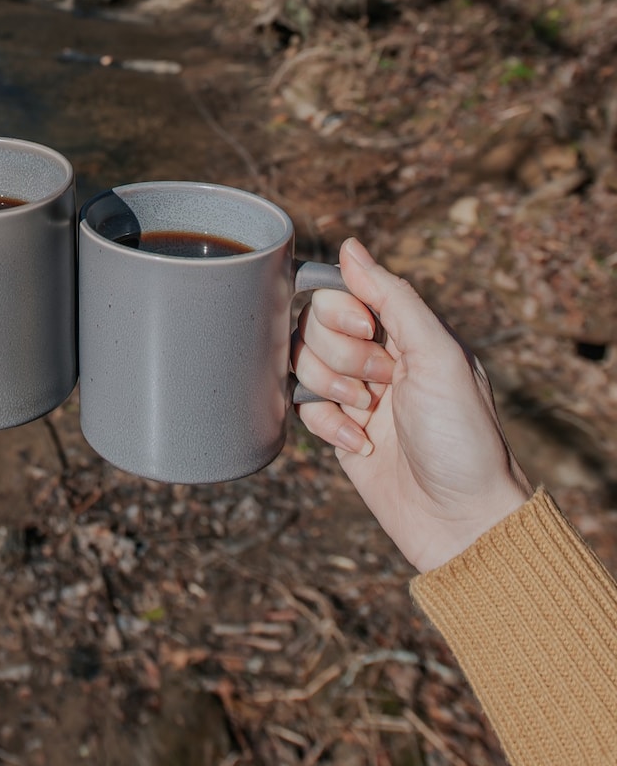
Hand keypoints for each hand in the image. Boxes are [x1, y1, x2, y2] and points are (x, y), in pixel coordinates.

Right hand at [294, 236, 531, 572]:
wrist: (461, 521)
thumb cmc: (463, 437)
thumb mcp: (440, 356)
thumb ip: (394, 297)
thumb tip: (348, 245)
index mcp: (404, 328)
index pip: (341, 289)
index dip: (340, 307)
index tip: (367, 329)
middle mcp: (376, 354)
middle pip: (313, 324)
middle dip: (341, 354)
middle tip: (382, 384)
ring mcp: (355, 392)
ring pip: (301, 362)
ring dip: (331, 389)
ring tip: (370, 415)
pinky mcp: (339, 430)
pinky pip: (303, 407)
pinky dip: (327, 425)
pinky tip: (362, 446)